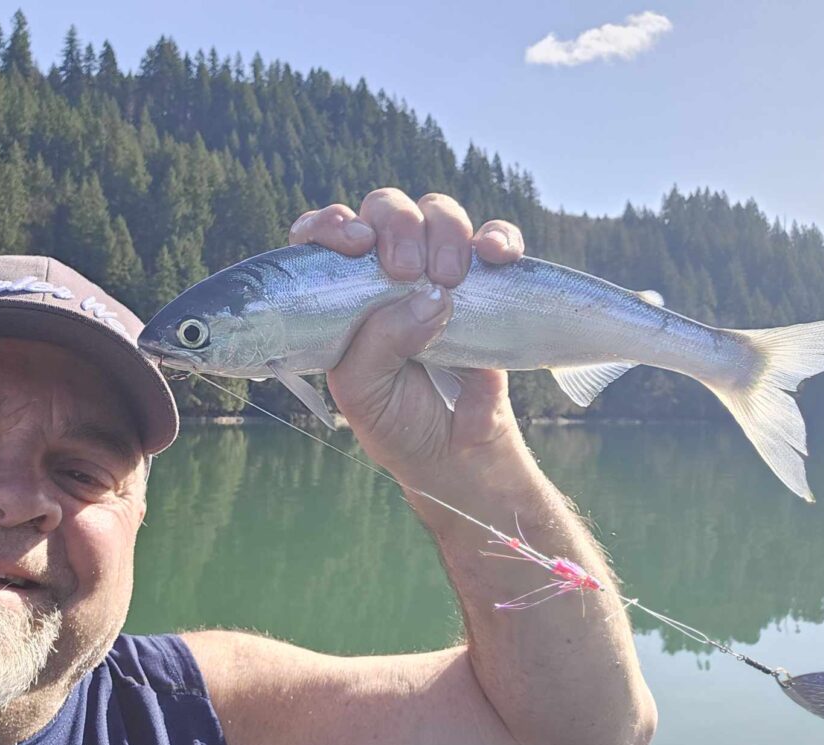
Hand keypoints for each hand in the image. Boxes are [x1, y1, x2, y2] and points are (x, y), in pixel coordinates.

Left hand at [288, 189, 526, 486]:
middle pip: (386, 210)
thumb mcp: (364, 392)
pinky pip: (496, 240)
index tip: (356, 242)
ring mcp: (437, 272)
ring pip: (437, 213)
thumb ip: (379, 343)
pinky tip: (497, 256)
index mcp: (343, 293)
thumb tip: (429, 295)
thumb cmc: (397, 419)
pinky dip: (499, 238)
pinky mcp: (487, 283)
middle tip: (406, 269)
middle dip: (396, 226)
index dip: (333, 224)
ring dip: (445, 231)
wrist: (459, 455)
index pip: (325, 236)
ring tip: (449, 280)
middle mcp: (387, 272)